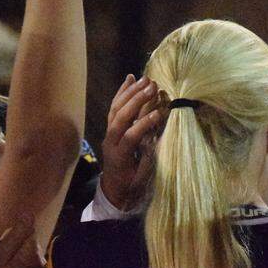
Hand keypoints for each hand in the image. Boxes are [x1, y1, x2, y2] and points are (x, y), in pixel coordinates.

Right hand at [0, 220, 44, 267]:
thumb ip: (17, 234)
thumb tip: (30, 212)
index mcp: (35, 256)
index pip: (28, 232)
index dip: (12, 237)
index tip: (1, 249)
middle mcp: (42, 264)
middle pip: (29, 243)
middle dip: (14, 247)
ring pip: (27, 253)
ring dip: (15, 256)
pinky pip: (27, 264)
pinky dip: (17, 265)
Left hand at [99, 75, 161, 209]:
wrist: (114, 189)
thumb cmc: (131, 184)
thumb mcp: (142, 177)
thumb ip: (147, 158)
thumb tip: (155, 137)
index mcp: (119, 155)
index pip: (130, 136)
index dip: (144, 124)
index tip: (159, 113)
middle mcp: (110, 141)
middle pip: (120, 117)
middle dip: (136, 101)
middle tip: (152, 87)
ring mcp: (108, 132)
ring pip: (115, 108)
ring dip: (130, 92)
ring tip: (145, 79)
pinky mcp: (110, 127)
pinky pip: (114, 106)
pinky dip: (122, 91)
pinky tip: (130, 78)